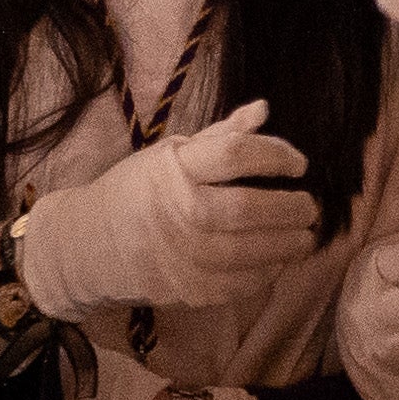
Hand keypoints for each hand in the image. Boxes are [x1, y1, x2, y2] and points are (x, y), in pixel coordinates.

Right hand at [14, 99, 321, 321]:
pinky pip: (241, 284)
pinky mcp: (187, 289)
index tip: (299, 165)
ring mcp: (182, 255)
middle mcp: (178, 210)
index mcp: (175, 168)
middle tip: (309, 206)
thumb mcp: (172, 152)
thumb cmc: (139, 190)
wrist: (89, 245)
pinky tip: (278, 259)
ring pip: (251, 252)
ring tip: (304, 235)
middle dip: (293, 208)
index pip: (236, 154)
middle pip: (249, 208)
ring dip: (289, 244)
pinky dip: (268, 272)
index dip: (277, 156)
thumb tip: (264, 110)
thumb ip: (222, 135)